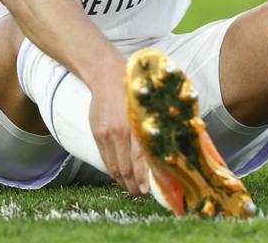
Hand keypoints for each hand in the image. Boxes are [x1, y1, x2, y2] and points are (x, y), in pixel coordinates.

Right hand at [88, 63, 150, 195]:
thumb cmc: (133, 87)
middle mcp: (118, 132)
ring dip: (123, 182)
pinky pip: (105, 159)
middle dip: (133, 186)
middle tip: (142, 193)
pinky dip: (113, 171)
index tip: (148, 189)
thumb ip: (157, 126)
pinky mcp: (97, 134)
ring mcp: (105, 135)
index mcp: (134, 125)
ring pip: (113, 168)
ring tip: (132, 188)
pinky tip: (121, 174)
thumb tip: (170, 147)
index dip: (143, 179)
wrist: (105, 74)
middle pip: (125, 169)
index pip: (139, 160)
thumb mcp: (149, 104)